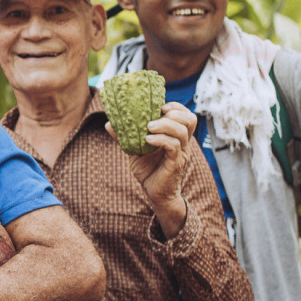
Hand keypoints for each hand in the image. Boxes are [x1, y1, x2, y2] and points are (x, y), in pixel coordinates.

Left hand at [108, 102, 194, 234]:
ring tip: (148, 127)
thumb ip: (127, 136)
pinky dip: (160, 140)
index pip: (186, 116)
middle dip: (175, 113)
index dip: (177, 107)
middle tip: (156, 115)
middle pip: (190, 120)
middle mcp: (184, 143)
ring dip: (165, 125)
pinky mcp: (175, 164)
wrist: (155, 194)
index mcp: (177, 137)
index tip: (161, 106)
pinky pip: (173, 146)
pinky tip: (147, 140)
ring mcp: (181, 153)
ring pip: (182, 132)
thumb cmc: (149, 170)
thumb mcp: (136, 150)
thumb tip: (110, 123)